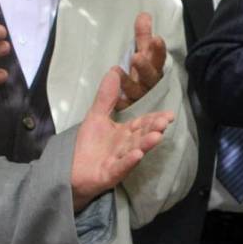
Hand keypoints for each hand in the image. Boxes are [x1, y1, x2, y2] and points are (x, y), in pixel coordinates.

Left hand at [71, 68, 175, 207]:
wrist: (72, 172)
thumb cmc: (88, 145)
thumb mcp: (96, 116)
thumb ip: (106, 96)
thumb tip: (115, 69)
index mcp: (126, 133)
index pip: (143, 123)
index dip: (155, 118)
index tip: (170, 114)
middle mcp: (127, 146)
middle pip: (142, 136)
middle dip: (154, 129)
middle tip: (165, 122)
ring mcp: (120, 161)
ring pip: (136, 150)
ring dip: (146, 143)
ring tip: (157, 137)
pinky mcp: (111, 174)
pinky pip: (121, 167)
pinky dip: (130, 161)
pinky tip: (137, 154)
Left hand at [117, 12, 167, 106]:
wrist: (131, 111)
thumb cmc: (137, 77)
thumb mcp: (139, 55)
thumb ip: (142, 37)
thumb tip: (144, 14)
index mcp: (153, 70)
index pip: (158, 59)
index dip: (158, 50)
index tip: (156, 39)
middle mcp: (148, 85)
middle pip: (149, 76)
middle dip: (144, 67)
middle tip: (136, 57)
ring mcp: (140, 100)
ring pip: (137, 92)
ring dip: (129, 83)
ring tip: (117, 71)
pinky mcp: (130, 111)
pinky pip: (125, 107)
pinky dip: (121, 102)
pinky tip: (115, 98)